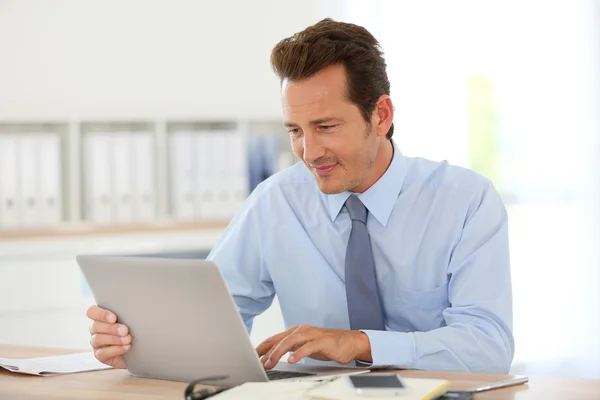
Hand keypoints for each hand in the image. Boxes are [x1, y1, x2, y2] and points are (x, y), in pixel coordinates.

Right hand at [86, 305, 131, 368]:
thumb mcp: (131, 319)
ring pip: (97, 339)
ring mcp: (96, 343)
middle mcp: (96, 329)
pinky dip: (115, 349)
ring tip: (128, 339)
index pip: (92, 311)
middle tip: (125, 330)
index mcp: (101, 317)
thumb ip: (128, 313)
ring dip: (114, 339)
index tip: (114, 318)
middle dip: (111, 328)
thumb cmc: (134, 329)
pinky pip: (102, 353)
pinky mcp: (100, 355)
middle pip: (95, 326)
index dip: (101, 314)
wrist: (139, 349)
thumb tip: (135, 306)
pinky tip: (126, 347)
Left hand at [256, 325, 371, 369]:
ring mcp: (312, 334)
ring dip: (278, 352)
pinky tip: (292, 360)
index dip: (262, 346)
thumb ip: (290, 349)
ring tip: (271, 362)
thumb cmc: (326, 345)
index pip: (274, 338)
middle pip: (280, 339)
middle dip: (267, 351)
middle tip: (259, 362)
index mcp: (296, 332)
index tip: (252, 355)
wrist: (349, 342)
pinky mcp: (322, 341)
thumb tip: (272, 356)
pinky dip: (298, 353)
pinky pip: (308, 347)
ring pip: (291, 341)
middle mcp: (302, 331)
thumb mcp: (304, 347)